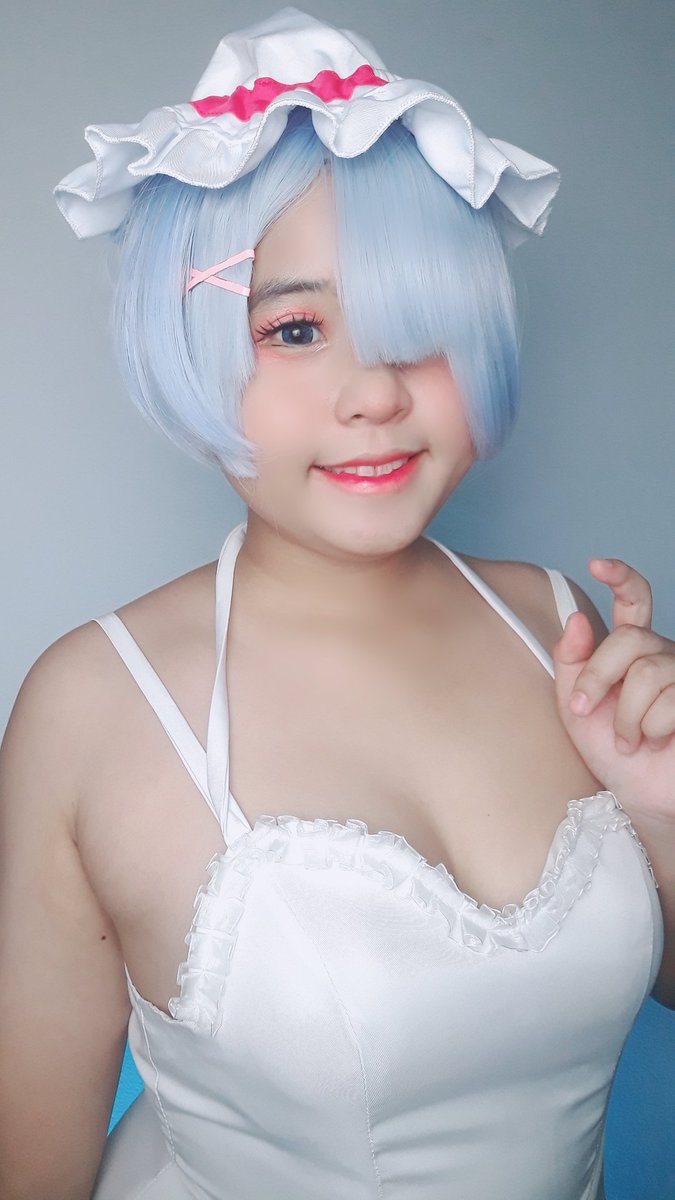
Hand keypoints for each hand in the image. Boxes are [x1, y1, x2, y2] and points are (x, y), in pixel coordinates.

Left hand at [552, 558, 674, 822]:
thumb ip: (571, 661)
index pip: (634, 600)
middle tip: (584, 708)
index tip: (596, 564)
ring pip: (648, 673)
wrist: (634, 795)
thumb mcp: (574, 705)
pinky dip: (649, 729)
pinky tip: (651, 743)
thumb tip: (576, 617)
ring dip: (625, 716)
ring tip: (627, 740)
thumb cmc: (607, 751)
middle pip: (630, 639)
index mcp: (631, 649)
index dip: (620, 576)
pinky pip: (668, 701)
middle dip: (598, 676)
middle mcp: (662, 655)